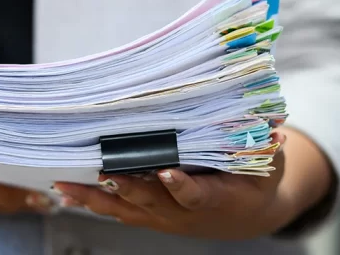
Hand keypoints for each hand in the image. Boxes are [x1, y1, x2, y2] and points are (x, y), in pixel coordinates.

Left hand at [54, 132, 305, 239]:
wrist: (244, 217)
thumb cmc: (256, 185)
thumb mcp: (269, 166)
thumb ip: (266, 145)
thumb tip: (274, 121)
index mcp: (214, 199)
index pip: (194, 193)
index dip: (180, 185)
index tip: (168, 171)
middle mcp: (182, 212)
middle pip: (149, 200)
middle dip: (126, 187)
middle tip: (105, 172)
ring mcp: (162, 216)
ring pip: (124, 209)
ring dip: (95, 198)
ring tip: (65, 185)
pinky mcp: (149, 215)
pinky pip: (117, 210)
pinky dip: (92, 201)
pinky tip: (66, 191)